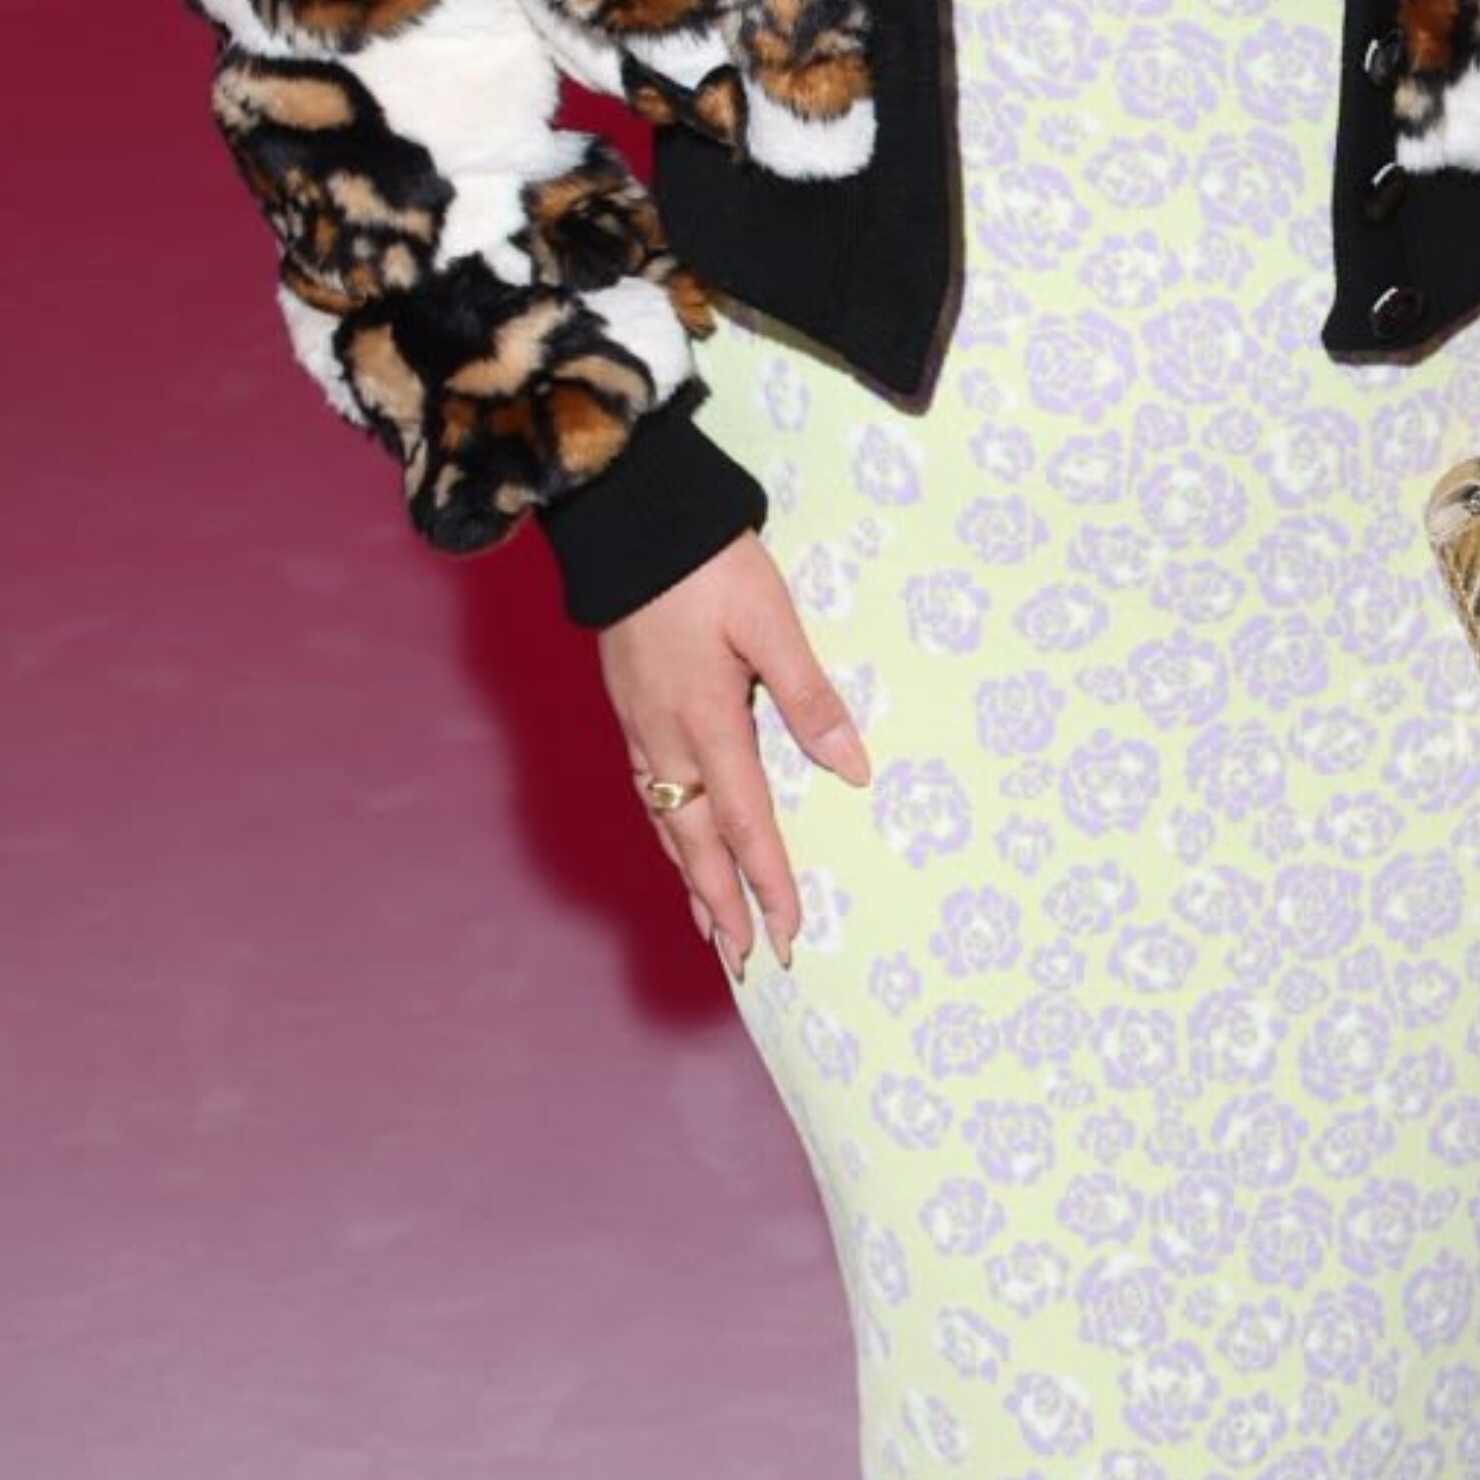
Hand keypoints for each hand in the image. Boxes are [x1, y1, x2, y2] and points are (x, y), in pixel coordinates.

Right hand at [594, 533, 868, 981]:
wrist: (627, 518)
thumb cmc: (706, 565)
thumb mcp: (771, 622)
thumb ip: (809, 698)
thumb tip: (853, 770)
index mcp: (708, 722)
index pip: (747, 824)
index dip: (769, 883)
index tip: (790, 934)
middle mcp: (667, 738)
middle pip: (697, 843)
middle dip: (725, 905)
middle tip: (749, 961)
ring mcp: (641, 725)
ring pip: (667, 824)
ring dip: (692, 879)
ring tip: (713, 927)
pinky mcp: (629, 707)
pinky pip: (649, 793)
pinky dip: (667, 834)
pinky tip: (676, 843)